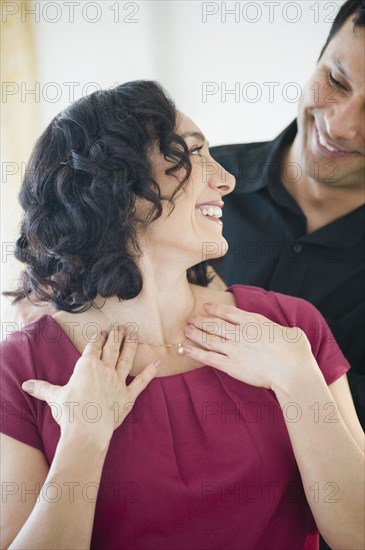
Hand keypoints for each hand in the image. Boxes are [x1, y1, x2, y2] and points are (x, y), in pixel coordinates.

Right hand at [22, 325, 159, 445]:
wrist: (87, 431)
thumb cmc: (70, 413)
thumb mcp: (54, 397)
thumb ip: (42, 388)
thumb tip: (26, 385)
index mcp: (86, 366)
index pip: (94, 347)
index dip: (98, 338)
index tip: (103, 331)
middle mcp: (104, 370)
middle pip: (112, 349)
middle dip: (116, 337)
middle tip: (121, 327)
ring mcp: (118, 382)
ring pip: (127, 359)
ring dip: (131, 345)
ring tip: (134, 334)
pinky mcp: (128, 396)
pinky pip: (142, 381)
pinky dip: (150, 372)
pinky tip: (158, 362)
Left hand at [184, 302, 315, 392]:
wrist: (293, 372)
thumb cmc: (296, 352)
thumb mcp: (290, 332)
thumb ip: (277, 330)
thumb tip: (282, 332)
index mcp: (253, 322)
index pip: (228, 312)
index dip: (214, 309)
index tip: (205, 307)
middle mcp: (240, 333)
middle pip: (214, 324)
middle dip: (200, 321)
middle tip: (190, 319)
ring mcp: (234, 350)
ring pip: (208, 339)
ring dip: (195, 334)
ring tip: (186, 330)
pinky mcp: (231, 366)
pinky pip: (208, 358)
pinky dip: (196, 353)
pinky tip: (186, 349)